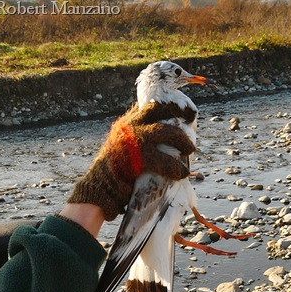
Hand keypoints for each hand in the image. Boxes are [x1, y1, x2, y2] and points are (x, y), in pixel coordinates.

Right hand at [68, 102, 195, 220]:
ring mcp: (135, 140)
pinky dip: (175, 167)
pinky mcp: (140, 158)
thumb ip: (138, 138)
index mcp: (127, 122)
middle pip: (160, 111)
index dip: (169, 104)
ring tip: (190, 150)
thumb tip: (163, 140)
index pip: (150, 106)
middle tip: (191, 120)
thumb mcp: (123, 146)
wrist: (98, 187)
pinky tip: (181, 173)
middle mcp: (130, 126)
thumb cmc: (113, 170)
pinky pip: (165, 160)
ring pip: (166, 132)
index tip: (183, 108)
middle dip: (179, 113)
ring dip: (182, 141)